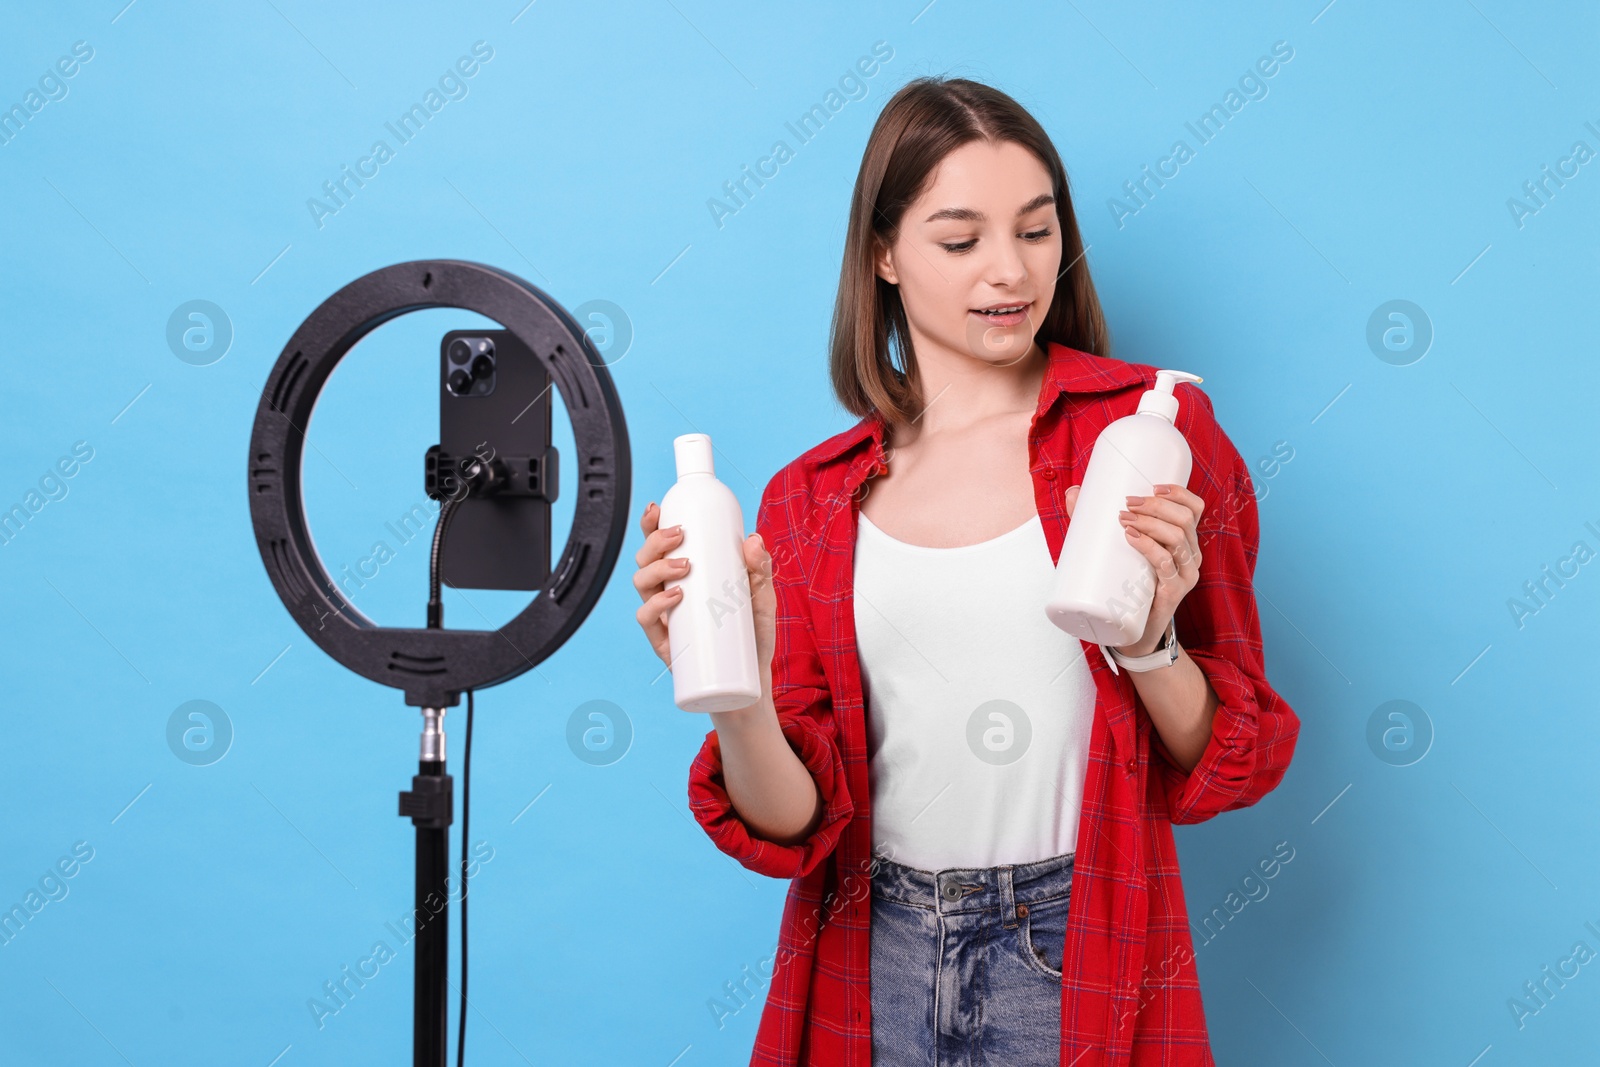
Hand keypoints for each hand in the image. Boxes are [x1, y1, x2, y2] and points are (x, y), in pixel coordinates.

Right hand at [632, 502, 776, 683]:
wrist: (751, 679)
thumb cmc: (751, 634)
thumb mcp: (762, 597)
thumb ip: (760, 570)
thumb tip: (753, 540)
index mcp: (684, 576)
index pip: (660, 546)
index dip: (651, 525)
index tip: (657, 507)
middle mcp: (668, 593)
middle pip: (645, 559)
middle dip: (655, 541)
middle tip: (680, 534)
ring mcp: (664, 617)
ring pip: (641, 583)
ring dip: (657, 568)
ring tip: (685, 566)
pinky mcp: (664, 643)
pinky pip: (646, 620)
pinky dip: (657, 605)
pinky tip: (675, 597)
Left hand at [1064, 482, 1203, 656]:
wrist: (1130, 631)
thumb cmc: (1126, 585)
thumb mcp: (1116, 550)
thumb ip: (1093, 521)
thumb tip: (1072, 491)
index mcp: (1184, 541)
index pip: (1194, 509)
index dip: (1179, 493)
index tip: (1152, 486)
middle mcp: (1191, 556)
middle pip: (1184, 520)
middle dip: (1155, 506)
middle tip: (1126, 505)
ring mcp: (1185, 576)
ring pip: (1178, 539)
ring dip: (1150, 523)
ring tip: (1123, 519)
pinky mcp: (1173, 594)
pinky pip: (1166, 566)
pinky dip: (1150, 548)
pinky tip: (1132, 538)